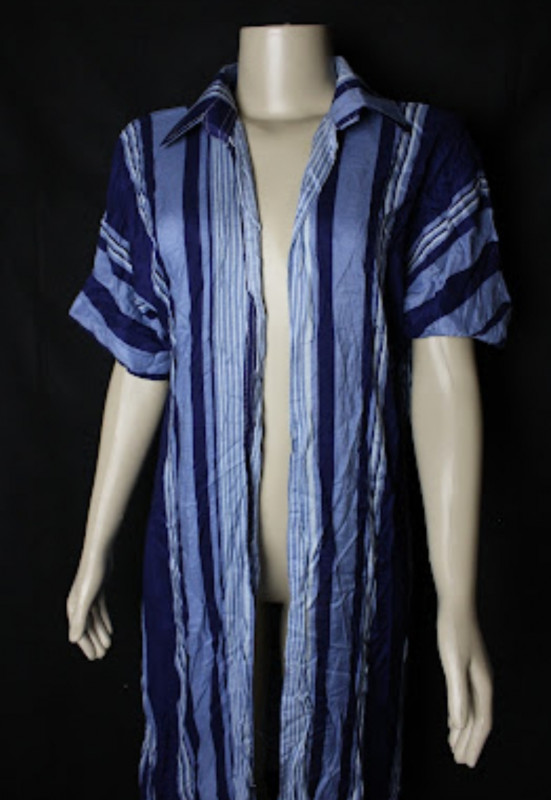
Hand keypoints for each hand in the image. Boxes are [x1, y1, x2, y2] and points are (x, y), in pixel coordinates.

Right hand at [66, 555, 113, 659]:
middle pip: (87, 628)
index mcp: (74, 608)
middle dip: (94, 642)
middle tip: (103, 654)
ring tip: (108, 645)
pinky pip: (100, 611)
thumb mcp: (86, 600)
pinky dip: (104, 622)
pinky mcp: (98, 591)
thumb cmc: (92, 574)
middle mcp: (79, 604)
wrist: (99, 553)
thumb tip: (73, 640)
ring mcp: (89, 597)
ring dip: (100, 633)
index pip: (79, 632)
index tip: (95, 657)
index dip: (87, 646)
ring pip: (94, 621)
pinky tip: (109, 629)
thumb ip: (80, 620)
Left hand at [436, 606, 492, 767]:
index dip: (473, 743)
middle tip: (460, 761)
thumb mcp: (453, 664)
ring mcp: (475, 674)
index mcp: (481, 684)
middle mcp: (482, 681)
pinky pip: (465, 698)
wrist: (456, 604)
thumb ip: (457, 694)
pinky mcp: (466, 666)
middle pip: (478, 719)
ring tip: (456, 745)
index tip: (465, 762)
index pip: (481, 722)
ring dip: (464, 729)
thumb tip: (460, 724)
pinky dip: (460, 712)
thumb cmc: (454, 631)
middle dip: (470, 741)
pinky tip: (453, 718)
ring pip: (472, 709)